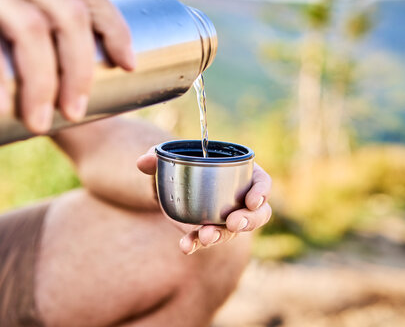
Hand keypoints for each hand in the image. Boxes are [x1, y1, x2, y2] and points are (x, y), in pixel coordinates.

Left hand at [137, 147, 271, 254]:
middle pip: (257, 213)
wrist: (166, 184)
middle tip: (232, 223)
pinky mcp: (209, 230)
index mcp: (241, 173)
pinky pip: (207, 240)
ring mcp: (226, 217)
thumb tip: (143, 161)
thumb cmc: (178, 163)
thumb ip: (157, 157)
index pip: (262, 182)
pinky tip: (185, 246)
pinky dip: (196, 243)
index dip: (262, 192)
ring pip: (235, 231)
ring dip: (222, 236)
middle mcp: (239, 198)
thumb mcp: (169, 157)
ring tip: (206, 237)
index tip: (252, 201)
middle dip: (248, 220)